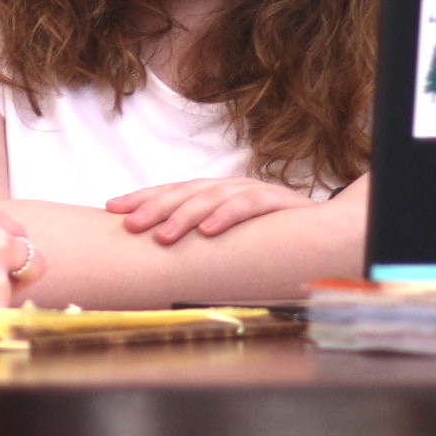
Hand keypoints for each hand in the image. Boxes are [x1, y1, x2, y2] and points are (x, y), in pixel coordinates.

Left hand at [105, 177, 315, 244]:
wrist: (322, 230)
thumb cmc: (265, 238)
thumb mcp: (225, 236)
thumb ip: (196, 237)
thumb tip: (154, 249)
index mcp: (213, 192)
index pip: (171, 190)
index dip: (142, 198)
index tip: (113, 209)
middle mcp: (229, 186)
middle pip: (185, 191)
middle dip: (155, 207)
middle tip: (131, 226)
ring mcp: (252, 191)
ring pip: (213, 197)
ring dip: (186, 216)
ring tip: (164, 236)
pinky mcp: (277, 201)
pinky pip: (249, 205)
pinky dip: (227, 216)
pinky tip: (209, 231)